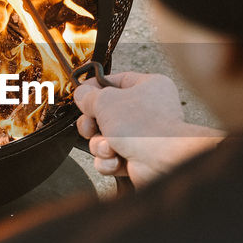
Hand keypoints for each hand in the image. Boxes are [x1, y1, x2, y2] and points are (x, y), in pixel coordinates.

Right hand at [73, 72, 224, 185]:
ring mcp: (143, 136)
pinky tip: (115, 159)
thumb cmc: (145, 126)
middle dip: (93, 124)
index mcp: (149, 87)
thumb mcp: (107, 101)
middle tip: (90, 126)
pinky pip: (111, 157)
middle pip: (106, 113)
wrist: (161, 161)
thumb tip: (81, 94)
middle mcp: (148, 111)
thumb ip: (89, 95)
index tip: (82, 94)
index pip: (117, 81)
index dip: (96, 88)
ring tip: (109, 146)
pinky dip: (108, 160)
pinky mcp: (137, 157)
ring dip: (100, 144)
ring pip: (105, 137)